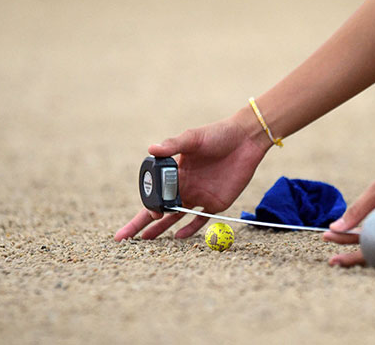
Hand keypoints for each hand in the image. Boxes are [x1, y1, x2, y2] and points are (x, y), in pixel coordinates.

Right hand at [115, 108, 270, 240]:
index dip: (149, 204)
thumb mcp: (193, 137)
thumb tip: (151, 149)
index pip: (155, 192)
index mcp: (175, 171)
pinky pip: (200, 220)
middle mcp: (184, 185)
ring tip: (145, 240)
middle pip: (160, 208)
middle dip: (143, 222)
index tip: (149, 213)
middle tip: (128, 237)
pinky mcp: (216, 202)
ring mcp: (199, 195)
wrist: (246, 139)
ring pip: (175, 217)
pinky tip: (177, 238)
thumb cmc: (218, 134)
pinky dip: (189, 229)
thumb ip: (173, 145)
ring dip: (161, 229)